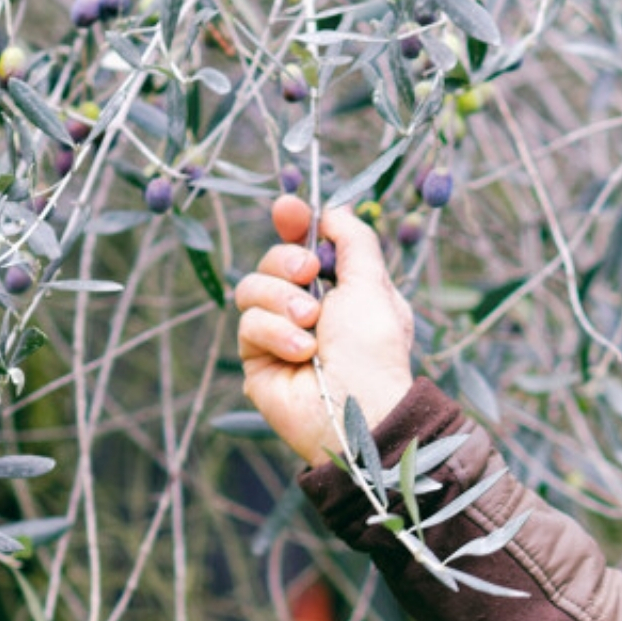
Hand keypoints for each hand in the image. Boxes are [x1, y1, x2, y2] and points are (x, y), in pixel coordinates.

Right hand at [232, 197, 415, 464]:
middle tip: (309, 275)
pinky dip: (275, 334)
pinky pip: (247, 323)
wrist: (359, 411)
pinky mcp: (257, 359)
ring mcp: (280, 334)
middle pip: (272, 259)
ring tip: (312, 327)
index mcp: (344, 291)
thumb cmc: (374, 353)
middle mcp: (311, 310)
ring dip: (284, 302)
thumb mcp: (374, 286)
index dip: (293, 222)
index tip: (288, 208)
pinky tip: (302, 354)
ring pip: (252, 287)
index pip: (305, 244)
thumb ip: (355, 242)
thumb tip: (335, 211)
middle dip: (287, 262)